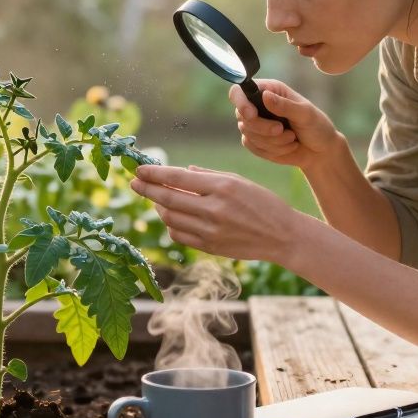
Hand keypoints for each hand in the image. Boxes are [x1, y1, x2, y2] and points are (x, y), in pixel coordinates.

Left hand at [130, 164, 302, 261]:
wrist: (283, 236)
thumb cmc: (263, 203)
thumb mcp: (239, 180)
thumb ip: (207, 176)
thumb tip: (180, 172)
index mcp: (222, 187)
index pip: (177, 178)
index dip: (154, 174)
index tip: (139, 170)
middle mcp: (214, 209)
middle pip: (168, 199)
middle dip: (147, 190)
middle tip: (134, 183)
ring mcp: (211, 231)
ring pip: (170, 218)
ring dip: (158, 207)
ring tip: (155, 199)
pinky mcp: (210, 247)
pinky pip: (179, 235)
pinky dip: (171, 225)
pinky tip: (172, 217)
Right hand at [230, 80, 340, 171]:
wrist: (320, 151)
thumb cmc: (316, 126)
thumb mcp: (305, 114)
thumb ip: (285, 106)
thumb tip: (265, 95)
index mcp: (269, 90)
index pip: (240, 91)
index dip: (240, 102)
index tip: (252, 114)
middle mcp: (258, 105)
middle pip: (242, 116)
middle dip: (263, 128)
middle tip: (283, 130)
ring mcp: (255, 124)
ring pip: (248, 133)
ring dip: (272, 141)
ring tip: (292, 138)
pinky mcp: (256, 141)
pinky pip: (253, 147)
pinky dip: (272, 150)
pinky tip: (287, 146)